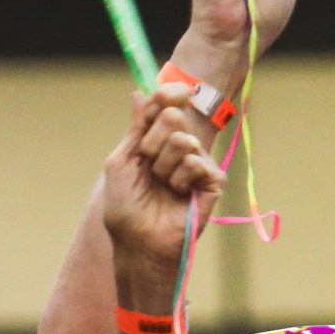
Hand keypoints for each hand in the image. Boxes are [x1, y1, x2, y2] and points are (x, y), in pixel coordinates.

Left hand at [101, 86, 225, 277]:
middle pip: (174, 116)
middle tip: (148, 165)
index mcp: (157, 139)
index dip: (168, 94)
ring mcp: (198, 162)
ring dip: (163, 166)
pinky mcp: (213, 181)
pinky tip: (178, 194)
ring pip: (183, 140)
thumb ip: (135, 128)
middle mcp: (180, 146)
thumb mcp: (121, 162)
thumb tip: (138, 92)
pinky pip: (196, 162)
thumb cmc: (126, 208)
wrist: (139, 241)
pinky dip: (180, 179)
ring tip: (162, 186)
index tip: (166, 94)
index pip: (168, 104)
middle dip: (153, 142)